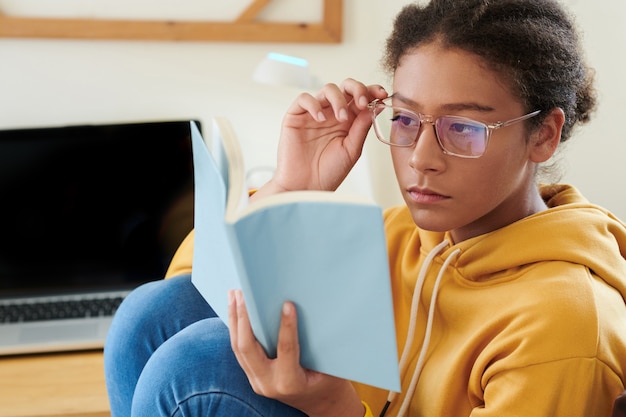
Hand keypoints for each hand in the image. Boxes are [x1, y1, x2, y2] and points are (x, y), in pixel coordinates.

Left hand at [228, 290, 364, 416]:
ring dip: (235, 320)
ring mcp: (257, 382)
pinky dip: (237, 329)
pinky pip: (240, 351)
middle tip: (242, 293)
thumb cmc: (329, 382)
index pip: (286, 349)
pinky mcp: (253, 376)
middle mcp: (268, 384)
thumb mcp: (328, 365)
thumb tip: (304, 309)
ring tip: (234, 295)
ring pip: (238, 348)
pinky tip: (236, 311)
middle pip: (247, 348)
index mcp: (290, 383)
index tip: (287, 304)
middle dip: (242, 318)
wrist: (322, 405)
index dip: (287, 326)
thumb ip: (313, 343)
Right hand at [252, 79, 387, 199]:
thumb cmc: (328, 172)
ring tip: (341, 118)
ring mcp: (314, 113)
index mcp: (348, 121)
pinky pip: (304, 99)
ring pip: (328, 89)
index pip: (361, 97)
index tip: (381, 94)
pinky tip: (321, 119)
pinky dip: (315, 104)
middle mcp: (332, 114)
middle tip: (362, 102)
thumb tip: (376, 106)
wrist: (307, 187)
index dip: (372, 91)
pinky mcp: (296, 116)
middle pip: (346, 87)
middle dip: (357, 88)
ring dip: (339, 99)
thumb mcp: (352, 149)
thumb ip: (362, 127)